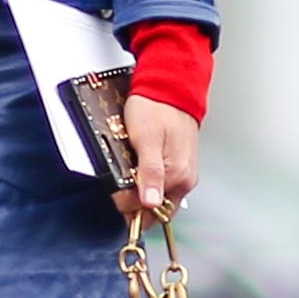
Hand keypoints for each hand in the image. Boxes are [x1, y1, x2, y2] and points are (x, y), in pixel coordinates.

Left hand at [113, 95, 198, 224]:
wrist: (169, 87)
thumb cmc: (155, 108)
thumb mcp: (147, 140)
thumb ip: (150, 173)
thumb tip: (151, 203)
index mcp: (178, 176)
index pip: (150, 210)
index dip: (127, 204)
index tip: (114, 193)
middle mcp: (185, 179)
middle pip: (156, 209)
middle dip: (134, 202)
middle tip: (119, 183)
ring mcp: (183, 173)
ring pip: (157, 197)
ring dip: (139, 191)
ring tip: (128, 169)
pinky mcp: (178, 165)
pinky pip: (160, 184)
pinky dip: (146, 181)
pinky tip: (137, 166)